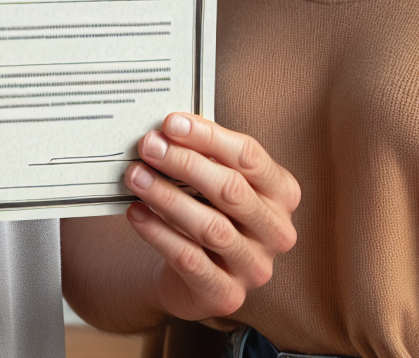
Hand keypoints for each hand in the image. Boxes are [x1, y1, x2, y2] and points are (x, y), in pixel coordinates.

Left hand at [122, 113, 299, 321]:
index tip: (171, 123)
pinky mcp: (227, 295)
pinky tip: (136, 213)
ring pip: (210, 226)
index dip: (209, 137)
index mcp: (282, 194)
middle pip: (231, 189)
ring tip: (136, 176)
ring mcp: (255, 267)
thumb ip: (204, 157)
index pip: (249, 157)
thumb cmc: (209, 216)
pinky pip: (189, 259)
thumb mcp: (217, 185)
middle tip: (149, 146)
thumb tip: (167, 130)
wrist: (195, 278)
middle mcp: (276, 231)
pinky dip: (158, 233)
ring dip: (167, 196)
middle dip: (184, 163)